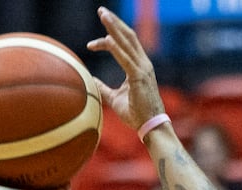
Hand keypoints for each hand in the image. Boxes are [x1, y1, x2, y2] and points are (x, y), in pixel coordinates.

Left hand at [88, 7, 165, 129]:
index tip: (91, 44)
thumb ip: (103, 88)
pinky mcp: (139, 77)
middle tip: (101, 11)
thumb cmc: (135, 114)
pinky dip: (116, 48)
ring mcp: (142, 69)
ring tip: (103, 15)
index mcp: (138, 67)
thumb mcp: (114, 98)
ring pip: (127, 42)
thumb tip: (92, 81)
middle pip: (128, 37)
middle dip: (114, 23)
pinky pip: (126, 59)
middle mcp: (143, 64)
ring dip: (114, 28)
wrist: (149, 127)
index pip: (124, 45)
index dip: (107, 40)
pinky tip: (106, 39)